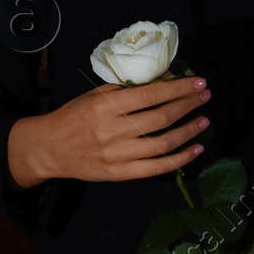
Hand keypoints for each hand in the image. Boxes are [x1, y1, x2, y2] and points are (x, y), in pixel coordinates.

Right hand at [6, 76, 211, 189]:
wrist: (49, 148)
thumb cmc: (73, 116)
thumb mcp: (95, 95)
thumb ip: (127, 89)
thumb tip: (164, 80)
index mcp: (106, 106)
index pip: (151, 95)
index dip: (178, 88)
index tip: (199, 82)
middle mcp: (113, 130)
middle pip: (161, 117)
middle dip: (188, 105)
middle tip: (205, 97)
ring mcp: (117, 155)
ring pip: (162, 143)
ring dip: (188, 131)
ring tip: (204, 121)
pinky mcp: (119, 173)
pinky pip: (155, 168)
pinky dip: (179, 159)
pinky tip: (195, 150)